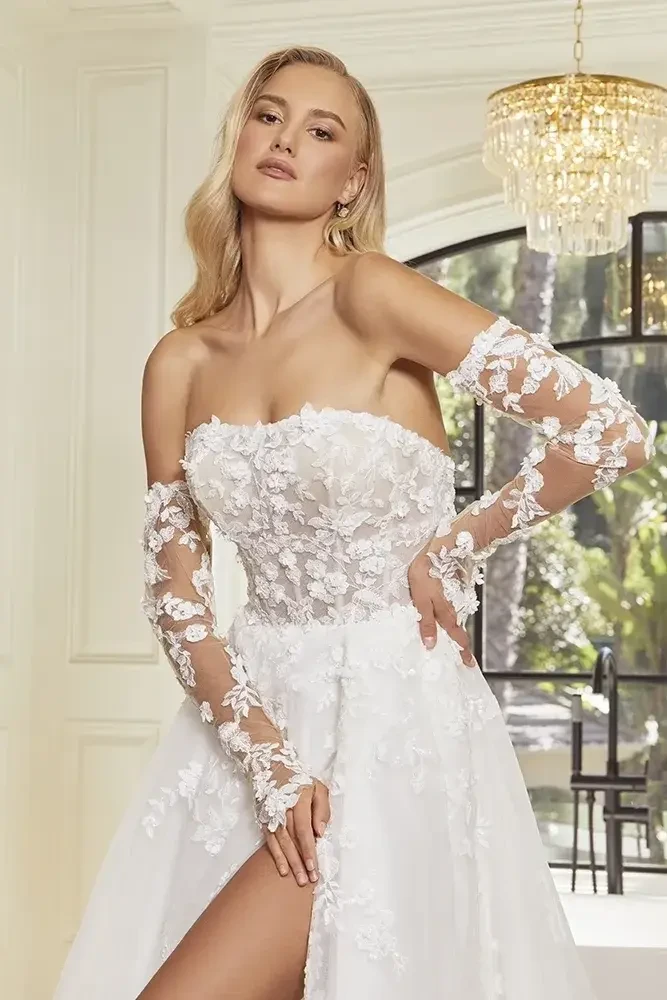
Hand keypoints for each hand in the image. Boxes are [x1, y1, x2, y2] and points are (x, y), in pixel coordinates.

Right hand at [263, 779, 330, 884]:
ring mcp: (271, 815)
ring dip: (289, 862)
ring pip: (280, 842)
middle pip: (291, 839)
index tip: (314, 866)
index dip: (308, 849)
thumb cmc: (300, 780)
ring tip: (298, 879)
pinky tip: (283, 870)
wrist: (271, 767)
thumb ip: (322, 808)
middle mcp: (283, 808)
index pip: (303, 828)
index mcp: (298, 799)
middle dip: (300, 861)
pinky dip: (276, 856)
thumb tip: (320, 832)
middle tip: (307, 880)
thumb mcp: (318, 787)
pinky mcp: (264, 820)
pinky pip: (270, 841)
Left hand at [407, 547, 475, 666]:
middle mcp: (451, 608)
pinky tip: (447, 620)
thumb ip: (427, 622)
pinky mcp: (448, 589)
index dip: (462, 650)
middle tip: (467, 659)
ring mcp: (451, 599)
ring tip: (458, 644)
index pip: (456, 636)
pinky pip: (450, 608)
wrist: (436, 550)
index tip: (469, 664)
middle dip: (462, 645)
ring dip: (457, 632)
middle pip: (458, 630)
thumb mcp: (422, 601)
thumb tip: (431, 645)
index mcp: (445, 614)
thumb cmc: (425, 575)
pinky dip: (451, 618)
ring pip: (455, 619)